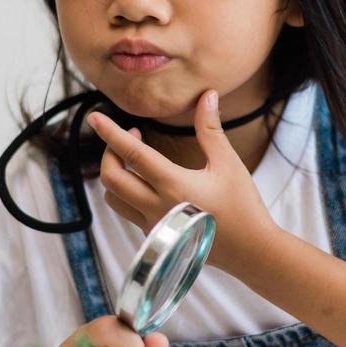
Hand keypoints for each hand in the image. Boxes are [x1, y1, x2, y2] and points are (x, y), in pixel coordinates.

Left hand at [86, 89, 278, 277]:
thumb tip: (206, 95)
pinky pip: (128, 212)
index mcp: (174, 185)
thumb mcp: (228, 164)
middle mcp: (157, 207)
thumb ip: (210, 129)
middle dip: (109, 153)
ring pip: (114, 198)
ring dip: (116, 175)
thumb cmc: (243, 206)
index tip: (94, 118)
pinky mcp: (155, 236)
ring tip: (135, 160)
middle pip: (111, 178)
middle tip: (129, 137)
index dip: (110, 133)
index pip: (132, 154)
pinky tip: (148, 183)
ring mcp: (153, 225)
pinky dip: (128, 193)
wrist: (251, 251)